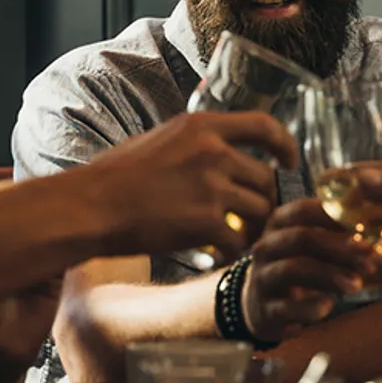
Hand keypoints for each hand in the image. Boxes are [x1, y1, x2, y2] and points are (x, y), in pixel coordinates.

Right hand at [88, 112, 296, 263]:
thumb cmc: (114, 175)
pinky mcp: (207, 222)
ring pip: (259, 211)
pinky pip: (238, 241)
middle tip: (255, 219)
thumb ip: (194, 141)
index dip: (285, 145)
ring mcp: (212, 186)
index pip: (264, 125)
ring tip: (236, 240)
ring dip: (252, 230)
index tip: (290, 162)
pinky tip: (216, 257)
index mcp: (202, 126)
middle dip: (266, 202)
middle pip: (267, 178)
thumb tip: (217, 146)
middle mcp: (214, 151)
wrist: (91, 206)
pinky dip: (231, 253)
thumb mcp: (159, 138)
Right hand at [243, 198, 375, 342]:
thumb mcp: (318, 251)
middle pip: (302, 238)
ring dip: (329, 276)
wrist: (261, 304)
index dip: (335, 215)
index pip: (304, 210)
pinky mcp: (264, 309)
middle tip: (370, 259)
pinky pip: (287, 307)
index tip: (367, 224)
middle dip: (340, 248)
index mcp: (281, 223)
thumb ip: (347, 244)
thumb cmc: (300, 268)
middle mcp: (267, 246)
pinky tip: (327, 308)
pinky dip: (310, 308)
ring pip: (294, 269)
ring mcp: (262, 277)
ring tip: (356, 286)